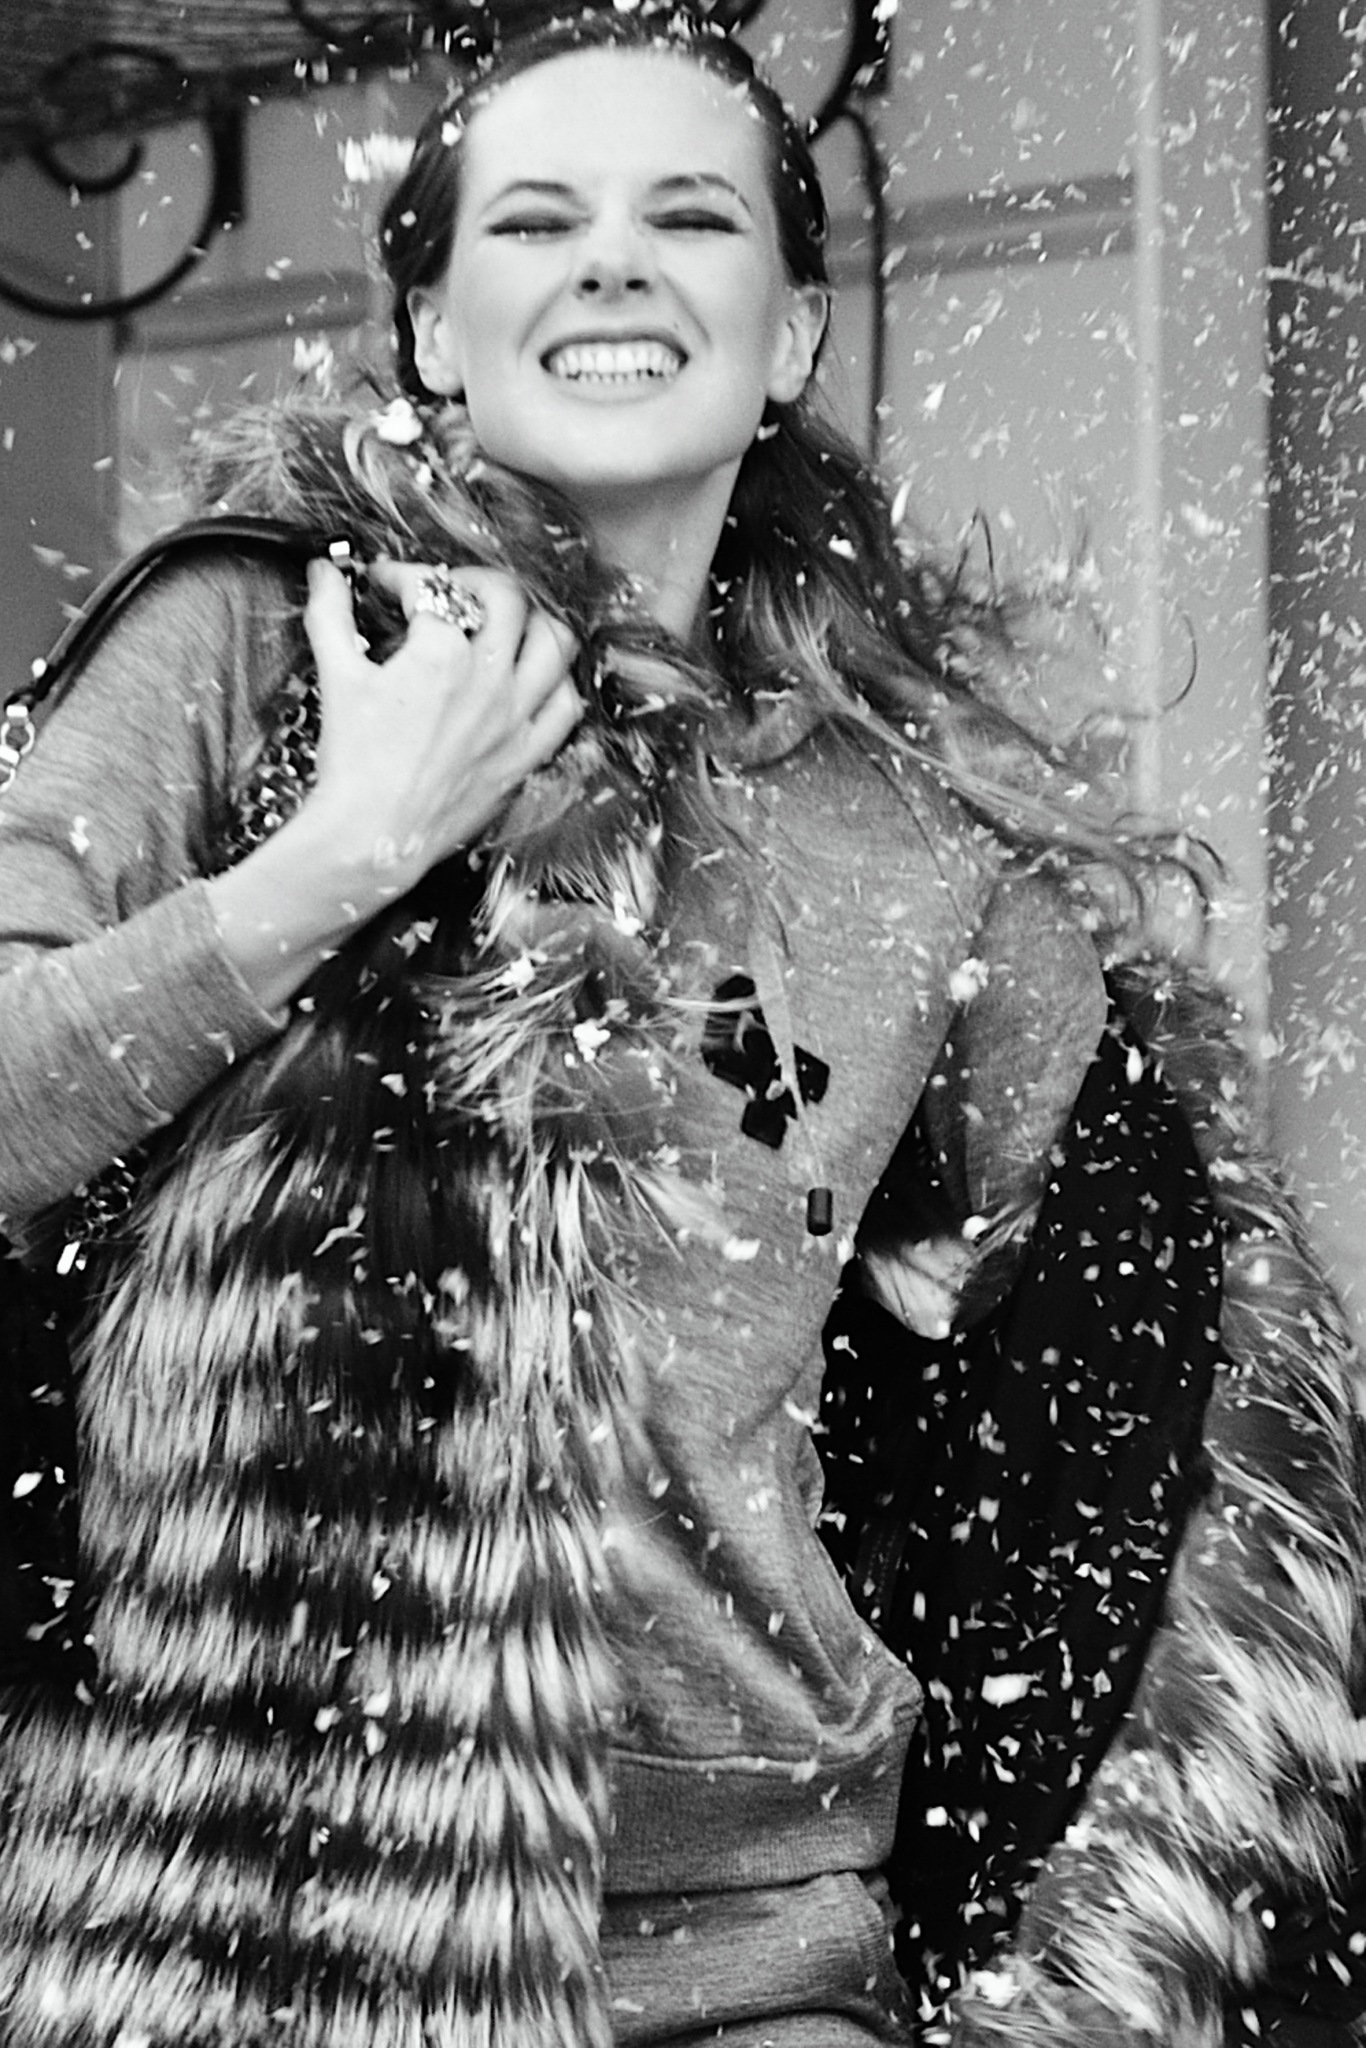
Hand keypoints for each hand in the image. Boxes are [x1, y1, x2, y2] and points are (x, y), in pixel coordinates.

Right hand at [299, 555, 581, 893]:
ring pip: (555, 643)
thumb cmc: (355, 763)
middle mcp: (489, 680)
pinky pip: (566, 708)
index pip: (432, 587)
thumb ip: (331, 615)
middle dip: (474, 581)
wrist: (373, 836)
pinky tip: (532, 681)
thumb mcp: (337, 677)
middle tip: (449, 592)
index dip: (403, 576)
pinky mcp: (525, 754)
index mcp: (442, 654)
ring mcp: (515, 718)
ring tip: (505, 623)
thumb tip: (325, 574)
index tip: (387, 585)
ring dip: (532, 622)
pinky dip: (557, 685)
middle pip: (506, 597)